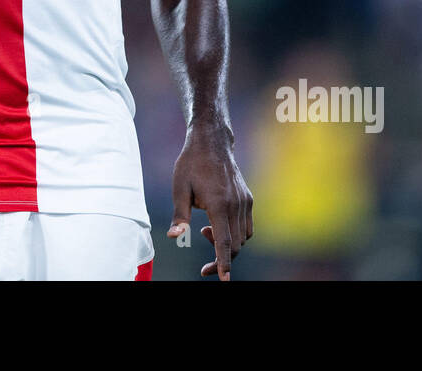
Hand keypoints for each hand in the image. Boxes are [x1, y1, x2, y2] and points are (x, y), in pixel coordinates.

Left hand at [167, 123, 253, 279]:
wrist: (212, 142)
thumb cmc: (192, 163)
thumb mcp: (179, 188)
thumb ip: (179, 215)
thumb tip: (173, 236)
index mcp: (219, 203)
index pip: (225, 242)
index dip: (224, 263)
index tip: (224, 279)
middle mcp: (236, 204)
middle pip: (235, 244)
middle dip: (221, 258)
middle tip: (202, 265)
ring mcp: (245, 202)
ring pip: (243, 238)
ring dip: (227, 244)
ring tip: (204, 231)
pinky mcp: (248, 199)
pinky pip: (247, 227)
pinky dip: (236, 234)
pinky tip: (218, 224)